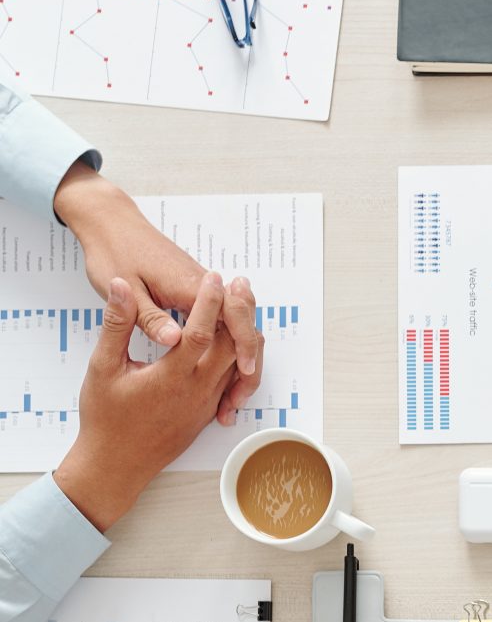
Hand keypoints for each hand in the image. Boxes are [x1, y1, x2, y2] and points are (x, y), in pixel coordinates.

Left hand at [52, 162, 263, 422]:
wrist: (112, 224)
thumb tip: (177, 341)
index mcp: (189, 287)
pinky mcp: (197, 295)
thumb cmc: (114, 254)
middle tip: (237, 397)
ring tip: (231, 393)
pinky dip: (228, 346)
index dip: (242, 345)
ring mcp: (203, 291)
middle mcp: (204, 288)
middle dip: (249, 361)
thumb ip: (150, 318)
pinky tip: (219, 368)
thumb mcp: (125, 289)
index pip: (232, 316)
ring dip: (240, 356)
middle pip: (244, 324)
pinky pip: (223, 322)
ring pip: (237, 325)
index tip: (242, 371)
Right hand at [54, 272, 240, 530]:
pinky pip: (232, 380)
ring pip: (237, 363)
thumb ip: (117, 325)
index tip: (215, 277)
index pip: (201, 331)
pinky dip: (238, 357)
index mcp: (173, 377)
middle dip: (237, 311)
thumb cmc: (105, 419)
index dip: (211, 301)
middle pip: (232, 345)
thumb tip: (121, 288)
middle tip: (239, 283)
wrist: (116, 464)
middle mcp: (198, 390)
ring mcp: (207, 403)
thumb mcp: (103, 368)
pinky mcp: (209, 411)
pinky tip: (235, 340)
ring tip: (240, 304)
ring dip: (240, 333)